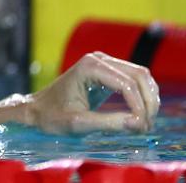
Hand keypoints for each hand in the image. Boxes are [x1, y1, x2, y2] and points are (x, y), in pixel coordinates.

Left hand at [27, 51, 159, 132]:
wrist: (37, 109)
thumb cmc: (52, 116)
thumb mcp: (79, 123)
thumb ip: (109, 123)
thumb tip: (139, 123)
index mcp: (89, 67)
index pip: (127, 84)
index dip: (139, 106)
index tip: (141, 127)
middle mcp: (98, 59)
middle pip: (139, 76)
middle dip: (148, 102)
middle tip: (146, 126)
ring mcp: (103, 62)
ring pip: (140, 76)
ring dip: (148, 98)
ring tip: (144, 123)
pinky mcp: (107, 70)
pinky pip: (133, 79)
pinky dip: (142, 95)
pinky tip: (140, 114)